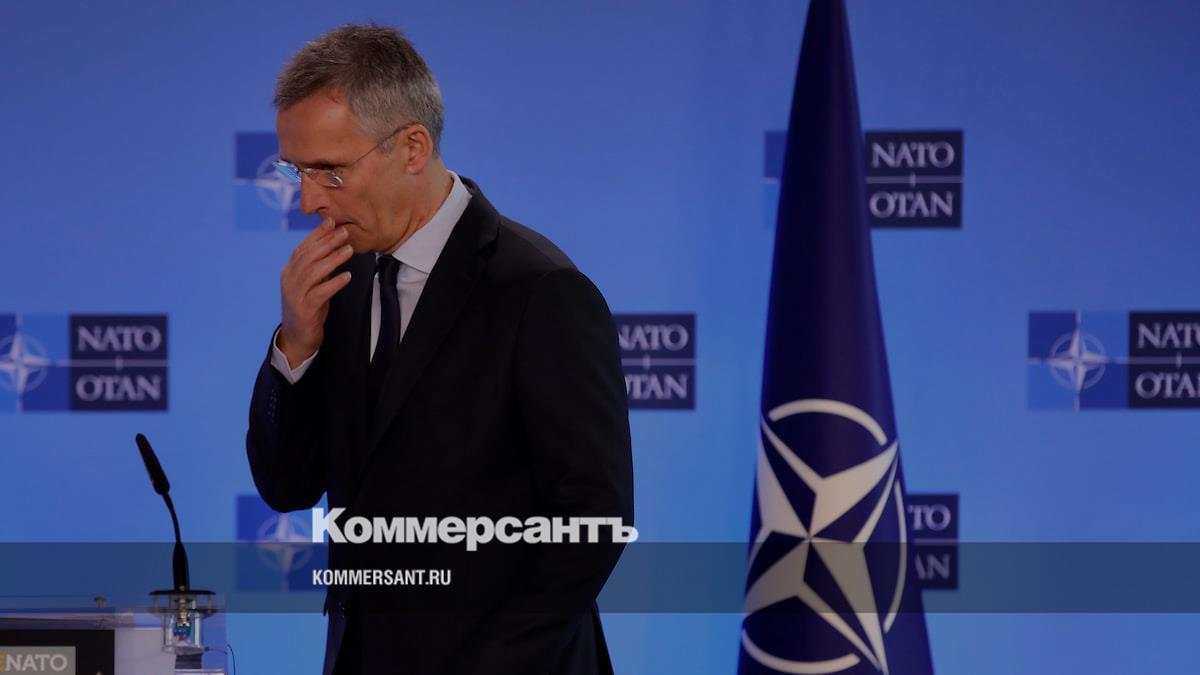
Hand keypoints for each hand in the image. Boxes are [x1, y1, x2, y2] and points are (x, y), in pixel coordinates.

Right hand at [278, 217, 353, 367]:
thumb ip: (318, 266)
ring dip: (333, 259)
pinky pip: (320, 293)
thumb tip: (332, 245)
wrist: (297, 337)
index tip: (331, 221)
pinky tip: (347, 276)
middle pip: (308, 256)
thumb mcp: (311, 283)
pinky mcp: (304, 309)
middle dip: (327, 242)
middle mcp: (289, 280)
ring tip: (349, 250)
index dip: (317, 234)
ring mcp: (295, 295)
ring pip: (313, 272)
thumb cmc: (308, 307)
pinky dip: (334, 283)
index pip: (302, 248)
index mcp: (289, 272)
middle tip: (344, 232)